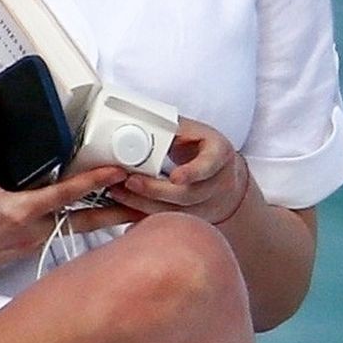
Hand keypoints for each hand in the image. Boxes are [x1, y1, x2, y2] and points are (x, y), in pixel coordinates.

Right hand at [0, 87, 140, 281]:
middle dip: (118, 213)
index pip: (66, 195)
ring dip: (103, 222)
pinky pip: (60, 237)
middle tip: (148, 204)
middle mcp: (32, 231)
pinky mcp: (27, 251)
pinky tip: (92, 220)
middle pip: (86, 222)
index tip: (121, 171)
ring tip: (131, 213)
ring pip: (76, 232)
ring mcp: (31, 244)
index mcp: (19, 211)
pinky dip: (79, 227)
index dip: (96, 181)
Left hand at [106, 117, 250, 224]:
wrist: (223, 175)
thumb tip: (137, 120)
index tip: (175, 177)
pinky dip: (144, 216)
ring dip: (143, 204)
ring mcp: (207, 205)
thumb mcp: (193, 131)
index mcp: (220, 155)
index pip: (209, 166)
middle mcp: (218, 183)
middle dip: (156, 190)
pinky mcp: (192, 219)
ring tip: (119, 192)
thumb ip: (171, 129)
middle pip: (188, 195)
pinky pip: (168, 222)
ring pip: (175, 212)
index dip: (192, 172)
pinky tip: (125, 209)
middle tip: (130, 181)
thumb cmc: (202, 147)